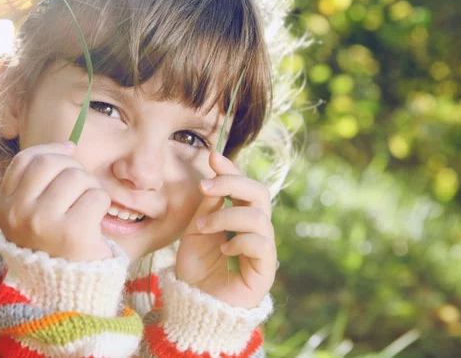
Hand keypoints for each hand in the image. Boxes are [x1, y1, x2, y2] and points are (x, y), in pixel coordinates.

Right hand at [0, 142, 112, 261]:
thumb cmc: (56, 246)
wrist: (67, 291)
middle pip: (50, 162)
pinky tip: (95, 221)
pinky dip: (102, 204)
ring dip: (90, 187)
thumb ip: (42, 181)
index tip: (69, 151)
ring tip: (87, 208)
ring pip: (76, 176)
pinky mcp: (72, 232)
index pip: (24, 160)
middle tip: (81, 189)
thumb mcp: (34, 215)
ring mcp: (43, 222)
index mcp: (6, 207)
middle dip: (73, 168)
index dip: (50, 150)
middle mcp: (19, 213)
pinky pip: (96, 195)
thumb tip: (69, 144)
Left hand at [176, 151, 275, 308]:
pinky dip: (238, 241)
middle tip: (205, 186)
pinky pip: (260, 243)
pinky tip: (223, 251)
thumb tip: (214, 179)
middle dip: (232, 183)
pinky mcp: (265, 268)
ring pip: (257, 216)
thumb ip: (208, 208)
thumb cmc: (195, 268)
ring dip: (225, 217)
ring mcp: (262, 247)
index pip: (241, 186)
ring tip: (203, 229)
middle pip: (259, 192)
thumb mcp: (195, 231)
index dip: (231, 169)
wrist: (195, 304)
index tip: (213, 156)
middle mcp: (254, 228)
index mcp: (238, 216)